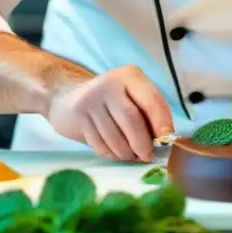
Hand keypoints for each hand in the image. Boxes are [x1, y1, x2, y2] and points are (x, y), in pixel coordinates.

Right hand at [46, 65, 173, 162]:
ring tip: (132, 156)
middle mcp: (109, 84)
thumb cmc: (108, 100)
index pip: (151, 99)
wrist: (65, 97)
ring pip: (115, 137)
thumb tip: (165, 139)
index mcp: (129, 76)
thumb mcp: (129, 95)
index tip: (167, 139)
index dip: (161, 121)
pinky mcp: (78, 118)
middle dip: (143, 143)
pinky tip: (115, 152)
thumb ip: (146, 111)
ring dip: (127, 153)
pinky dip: (112, 154)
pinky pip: (100, 145)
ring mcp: (91, 101)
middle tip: (148, 156)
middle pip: (131, 120)